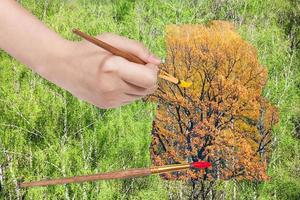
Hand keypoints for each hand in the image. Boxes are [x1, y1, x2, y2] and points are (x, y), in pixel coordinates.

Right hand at [39, 33, 160, 107]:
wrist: (62, 66)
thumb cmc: (89, 50)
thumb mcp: (113, 40)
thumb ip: (138, 49)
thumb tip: (158, 61)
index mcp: (113, 68)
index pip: (149, 79)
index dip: (153, 70)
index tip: (147, 63)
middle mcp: (112, 87)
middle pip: (148, 89)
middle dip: (148, 77)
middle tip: (136, 66)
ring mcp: (109, 99)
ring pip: (139, 96)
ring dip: (138, 84)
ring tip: (122, 73)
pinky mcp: (107, 105)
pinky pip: (129, 100)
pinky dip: (128, 90)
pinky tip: (115, 81)